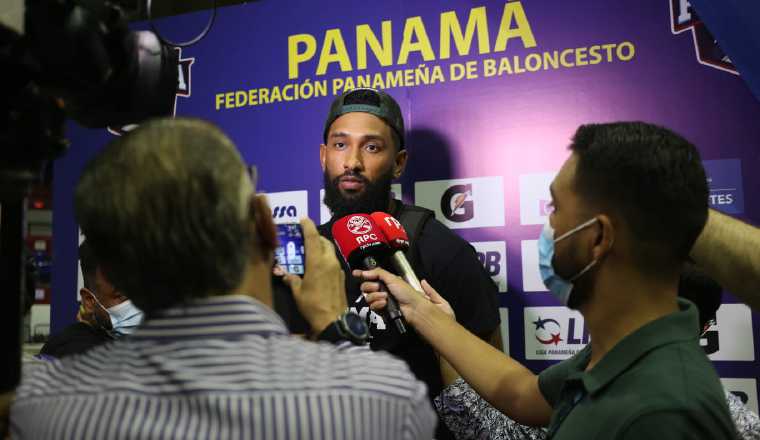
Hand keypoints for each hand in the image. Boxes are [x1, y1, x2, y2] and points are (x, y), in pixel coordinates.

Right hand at [285, 217, 346, 334]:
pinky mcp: (341, 276)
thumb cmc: (312, 305)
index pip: (313, 237)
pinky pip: (333, 260)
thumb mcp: (297, 292)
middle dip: (315, 236)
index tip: (303, 219)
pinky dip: (325, 257)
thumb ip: (292, 279)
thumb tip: (285, 274)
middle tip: (304, 237)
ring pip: (330, 250)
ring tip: (310, 251)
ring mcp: (337, 268)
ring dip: (321, 246)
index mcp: (317, 262)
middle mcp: (329, 261)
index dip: (308, 226)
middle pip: (324, 241)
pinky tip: (318, 266)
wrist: (333, 320)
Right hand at [354, 268, 454, 325]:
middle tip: (377, 287)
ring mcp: (380, 301)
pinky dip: (378, 305)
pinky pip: (372, 307)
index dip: (362, 275)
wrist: (412, 308)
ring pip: (368, 298)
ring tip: (385, 298)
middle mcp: (381, 290)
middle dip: (370, 287)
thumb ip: (378, 273)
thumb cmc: (406, 292)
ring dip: (376, 297)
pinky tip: (385, 304)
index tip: (355, 273)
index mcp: (385, 281)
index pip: (371, 277)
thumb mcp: (393, 278)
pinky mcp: (381, 311)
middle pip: (365, 287)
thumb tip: (363, 272)